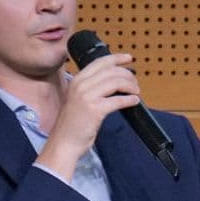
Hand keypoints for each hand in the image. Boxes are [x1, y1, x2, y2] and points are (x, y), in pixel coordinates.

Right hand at [39, 54, 140, 173]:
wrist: (63, 142)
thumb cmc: (72, 124)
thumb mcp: (78, 99)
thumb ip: (91, 88)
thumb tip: (114, 81)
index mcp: (77, 80)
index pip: (100, 62)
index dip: (117, 58)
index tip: (129, 58)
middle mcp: (80, 85)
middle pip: (111, 71)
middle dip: (127, 75)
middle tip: (135, 83)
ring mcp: (86, 96)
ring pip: (116, 82)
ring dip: (130, 86)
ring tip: (136, 92)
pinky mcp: (94, 110)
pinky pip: (118, 100)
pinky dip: (129, 100)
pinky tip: (134, 101)